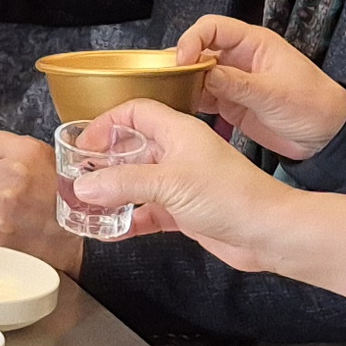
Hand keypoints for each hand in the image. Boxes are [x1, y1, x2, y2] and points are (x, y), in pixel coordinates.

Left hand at [0, 130, 82, 273]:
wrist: (78, 241)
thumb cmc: (67, 201)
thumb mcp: (44, 158)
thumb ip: (3, 144)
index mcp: (27, 153)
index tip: (6, 170)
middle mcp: (14, 175)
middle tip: (17, 197)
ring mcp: (2, 205)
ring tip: (18, 214)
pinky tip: (14, 229)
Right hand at [69, 101, 345, 301]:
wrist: (268, 232)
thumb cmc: (231, 195)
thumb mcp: (171, 184)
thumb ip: (125, 183)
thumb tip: (84, 187)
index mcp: (179, 131)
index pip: (136, 112)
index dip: (107, 124)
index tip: (84, 145)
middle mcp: (179, 153)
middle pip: (133, 148)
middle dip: (104, 161)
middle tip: (77, 176)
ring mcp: (182, 183)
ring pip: (138, 183)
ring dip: (113, 193)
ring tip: (85, 206)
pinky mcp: (186, 211)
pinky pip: (149, 212)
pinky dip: (130, 219)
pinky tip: (110, 230)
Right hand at [175, 17, 345, 158]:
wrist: (327, 136)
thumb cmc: (314, 105)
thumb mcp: (274, 94)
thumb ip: (237, 84)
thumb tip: (203, 73)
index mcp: (253, 43)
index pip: (212, 28)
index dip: (192, 40)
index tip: (182, 60)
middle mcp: (239, 58)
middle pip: (198, 49)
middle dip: (180, 62)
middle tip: (167, 80)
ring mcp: (233, 81)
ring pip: (196, 74)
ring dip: (182, 83)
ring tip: (169, 96)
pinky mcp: (231, 103)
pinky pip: (202, 97)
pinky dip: (189, 101)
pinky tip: (181, 108)